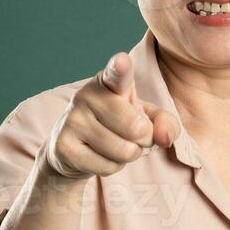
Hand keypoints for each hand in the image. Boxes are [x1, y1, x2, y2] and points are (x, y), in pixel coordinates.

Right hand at [43, 52, 180, 179]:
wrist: (72, 150)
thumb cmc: (117, 127)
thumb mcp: (145, 118)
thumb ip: (164, 122)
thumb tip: (164, 137)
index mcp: (109, 81)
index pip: (116, 74)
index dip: (120, 68)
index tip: (122, 62)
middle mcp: (87, 95)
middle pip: (136, 127)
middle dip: (144, 140)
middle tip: (133, 136)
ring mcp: (73, 120)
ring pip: (124, 151)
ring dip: (128, 156)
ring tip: (115, 145)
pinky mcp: (64, 146)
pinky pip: (107, 167)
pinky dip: (112, 167)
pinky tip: (99, 156)